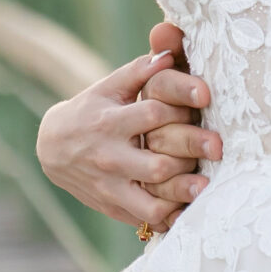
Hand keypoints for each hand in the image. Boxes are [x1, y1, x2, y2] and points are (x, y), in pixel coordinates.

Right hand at [34, 25, 218, 230]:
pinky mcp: (113, 206)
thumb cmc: (90, 110)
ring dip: (181, 195)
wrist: (51, 148)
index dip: (182, 107)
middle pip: (157, 165)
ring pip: (151, 201)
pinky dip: (169, 217)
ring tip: (206, 186)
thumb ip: (139, 70)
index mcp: (110, 123)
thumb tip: (169, 52)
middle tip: (218, 148)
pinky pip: (144, 219)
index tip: (206, 100)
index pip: (152, 115)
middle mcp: (110, 158)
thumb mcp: (108, 88)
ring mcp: (110, 186)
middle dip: (190, 155)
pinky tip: (190, 208)